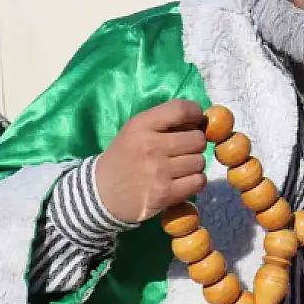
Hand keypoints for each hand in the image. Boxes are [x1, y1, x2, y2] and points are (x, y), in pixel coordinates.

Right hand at [96, 99, 208, 223]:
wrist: (101, 194)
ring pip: (200, 161)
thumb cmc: (124, 158)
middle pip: (197, 139)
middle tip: (183, 150)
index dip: (195, 113)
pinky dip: (195, 181)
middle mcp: (150, 146)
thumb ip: (164, 121)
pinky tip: (182, 181)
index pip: (181, 109)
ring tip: (179, 167)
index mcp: (140, 125)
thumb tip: (202, 119)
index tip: (196, 121)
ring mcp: (158, 171)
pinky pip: (199, 181)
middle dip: (195, 144)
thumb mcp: (135, 130)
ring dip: (194, 164)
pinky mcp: (165, 194)